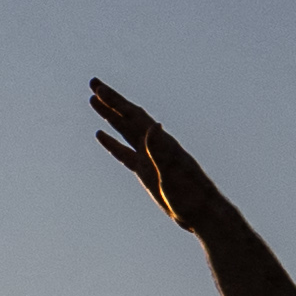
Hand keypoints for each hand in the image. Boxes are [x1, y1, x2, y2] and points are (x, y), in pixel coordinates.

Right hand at [89, 83, 233, 237]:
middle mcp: (154, 145)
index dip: (115, 101)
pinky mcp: (145, 172)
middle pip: (127, 117)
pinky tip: (101, 136)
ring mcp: (148, 158)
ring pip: (124, 131)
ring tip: (93, 101)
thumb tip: (153, 125)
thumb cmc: (191, 194)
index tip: (99, 87)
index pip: (133, 115)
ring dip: (109, 116)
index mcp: (160, 142)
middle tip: (93, 83)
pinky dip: (112, 143)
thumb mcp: (173, 173)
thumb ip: (161, 151)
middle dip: (110, 100)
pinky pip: (124, 153)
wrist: (202, 212)